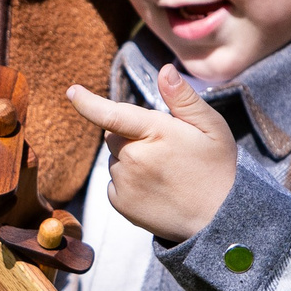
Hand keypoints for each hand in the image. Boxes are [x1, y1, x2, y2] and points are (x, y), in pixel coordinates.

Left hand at [64, 65, 238, 243]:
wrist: (218, 220)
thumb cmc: (217, 169)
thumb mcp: (212, 128)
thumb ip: (184, 99)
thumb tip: (165, 70)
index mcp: (154, 134)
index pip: (112, 114)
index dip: (88, 102)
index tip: (72, 92)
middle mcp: (133, 158)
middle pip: (114, 135)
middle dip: (131, 135)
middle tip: (165, 148)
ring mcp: (124, 183)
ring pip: (115, 159)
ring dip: (130, 159)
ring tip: (164, 172)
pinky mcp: (120, 204)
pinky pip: (114, 182)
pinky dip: (127, 181)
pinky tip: (154, 188)